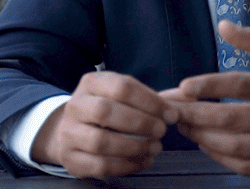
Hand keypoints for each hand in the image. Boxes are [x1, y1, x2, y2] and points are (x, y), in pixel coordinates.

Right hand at [31, 71, 178, 177]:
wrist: (71, 130)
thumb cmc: (106, 110)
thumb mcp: (122, 95)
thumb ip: (151, 97)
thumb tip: (181, 101)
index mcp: (91, 83)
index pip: (122, 86)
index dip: (150, 101)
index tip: (171, 114)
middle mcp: (75, 106)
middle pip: (106, 111)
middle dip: (140, 123)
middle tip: (162, 130)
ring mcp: (69, 133)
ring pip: (101, 142)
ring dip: (134, 147)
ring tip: (155, 147)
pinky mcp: (71, 158)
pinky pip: (100, 165)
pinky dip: (127, 165)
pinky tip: (143, 160)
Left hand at [161, 21, 249, 176]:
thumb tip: (223, 24)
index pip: (241, 84)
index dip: (210, 86)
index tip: (184, 87)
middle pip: (232, 119)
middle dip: (195, 116)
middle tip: (172, 111)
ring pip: (234, 145)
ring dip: (202, 137)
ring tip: (184, 127)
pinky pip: (245, 166)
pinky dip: (220, 157)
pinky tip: (206, 145)